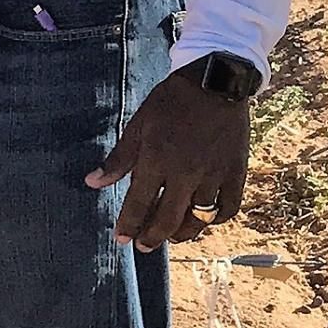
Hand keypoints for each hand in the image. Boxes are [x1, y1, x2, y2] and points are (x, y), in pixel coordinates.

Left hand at [85, 70, 250, 252]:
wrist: (215, 81)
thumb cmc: (171, 102)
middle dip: (152, 238)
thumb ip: (118, 159)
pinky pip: (228, 208)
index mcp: (157, 160)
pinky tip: (205, 220)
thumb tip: (92, 183)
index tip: (122, 239)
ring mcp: (213, 175)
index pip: (139, 205)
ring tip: (172, 237)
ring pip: (198, 219)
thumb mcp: (138, 124)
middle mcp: (186, 173)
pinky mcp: (235, 172)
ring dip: (183, 233)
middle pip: (168, 220)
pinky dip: (216, 219)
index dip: (129, 226)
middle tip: (144, 246)